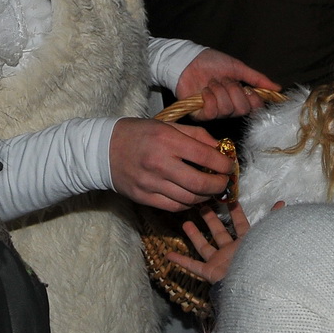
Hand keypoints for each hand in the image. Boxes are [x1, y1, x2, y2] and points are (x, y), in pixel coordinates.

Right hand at [110, 118, 233, 210]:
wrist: (103, 149)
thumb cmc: (138, 133)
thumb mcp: (167, 125)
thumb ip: (196, 135)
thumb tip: (220, 148)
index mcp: (167, 140)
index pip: (205, 156)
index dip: (224, 164)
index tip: (230, 166)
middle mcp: (159, 163)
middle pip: (200, 183)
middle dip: (219, 185)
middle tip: (225, 183)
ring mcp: (150, 183)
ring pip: (189, 199)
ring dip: (206, 197)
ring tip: (211, 190)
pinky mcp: (144, 197)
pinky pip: (174, 207)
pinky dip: (188, 204)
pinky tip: (193, 197)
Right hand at [166, 199, 284, 283]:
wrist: (252, 286)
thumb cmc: (260, 258)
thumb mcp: (266, 236)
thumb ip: (272, 220)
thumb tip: (283, 203)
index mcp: (246, 242)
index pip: (241, 224)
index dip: (236, 212)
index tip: (228, 199)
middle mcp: (232, 251)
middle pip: (219, 232)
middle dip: (211, 219)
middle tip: (202, 205)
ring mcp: (219, 262)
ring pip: (204, 246)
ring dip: (195, 235)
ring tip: (185, 222)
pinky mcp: (210, 273)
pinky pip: (193, 266)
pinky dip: (181, 262)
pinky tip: (169, 255)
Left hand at [175, 48, 280, 120]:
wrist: (189, 60)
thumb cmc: (211, 62)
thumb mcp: (238, 68)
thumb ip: (257, 79)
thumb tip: (278, 88)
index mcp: (239, 97)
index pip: (254, 107)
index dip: (254, 99)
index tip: (248, 88)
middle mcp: (229, 107)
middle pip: (242, 109)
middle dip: (234, 91)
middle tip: (224, 80)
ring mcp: (215, 112)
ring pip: (227, 110)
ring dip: (220, 91)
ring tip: (211, 82)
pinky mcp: (200, 114)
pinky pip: (212, 112)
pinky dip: (209, 97)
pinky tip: (204, 90)